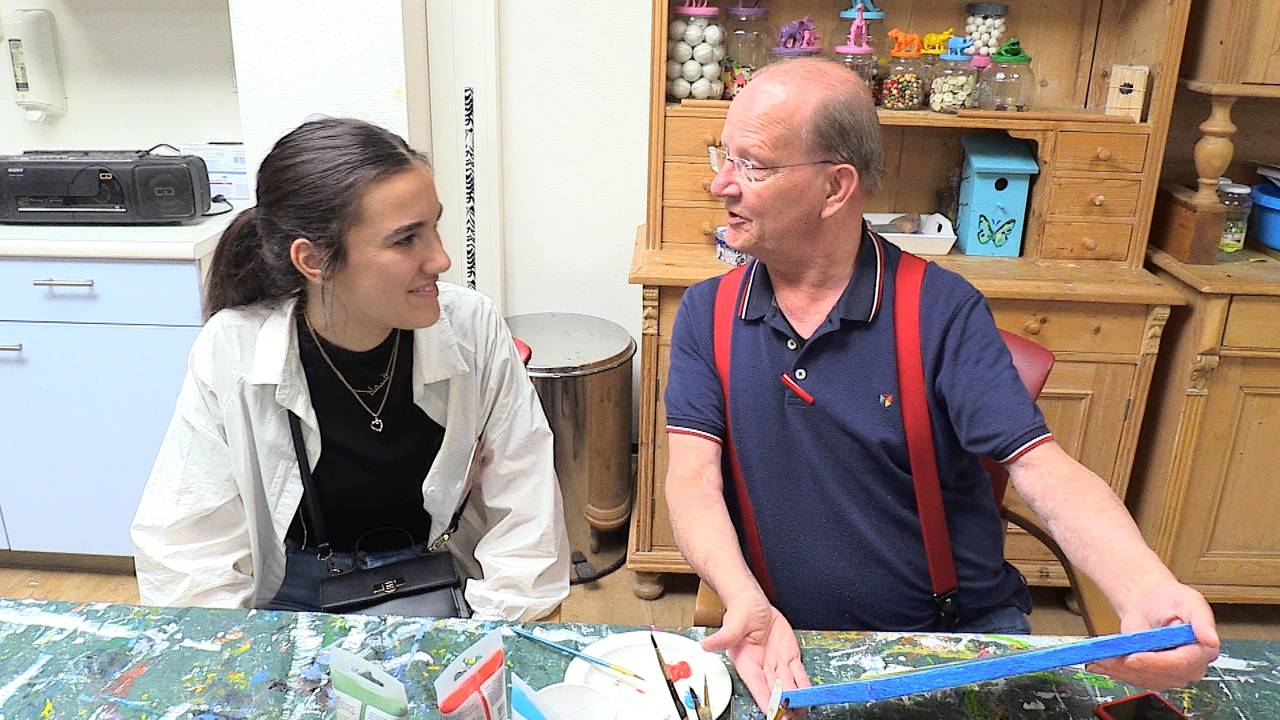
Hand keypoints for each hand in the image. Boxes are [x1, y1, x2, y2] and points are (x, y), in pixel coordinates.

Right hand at [701, 595, 810, 713]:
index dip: (764, 698)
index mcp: (745, 661)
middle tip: (789, 716)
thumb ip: (723, 637)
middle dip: (781, 704)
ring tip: (800, 711)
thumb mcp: (732, 623)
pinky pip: (798, 671)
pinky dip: (804, 684)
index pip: (755, 683)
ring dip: (794, 699)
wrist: (753, 602)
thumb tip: (707, 645)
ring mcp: (776, 661)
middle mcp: (762, 665)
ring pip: (787, 684)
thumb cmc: (740, 611)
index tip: (771, 710)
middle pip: (773, 689)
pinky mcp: (789, 654)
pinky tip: (809, 695)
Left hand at [1086, 580, 1218, 688]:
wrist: (1152, 602)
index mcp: (1203, 650)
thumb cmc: (1172, 600)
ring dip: (1118, 670)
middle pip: (1161, 675)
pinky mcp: (1151, 674)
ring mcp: (1169, 673)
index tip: (1133, 657)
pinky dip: (1114, 671)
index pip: (1181, 663)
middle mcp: (1188, 667)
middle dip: (1132, 667)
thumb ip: (1201, 621)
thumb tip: (1210, 640)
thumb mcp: (1190, 602)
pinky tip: (1098, 663)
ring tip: (1096, 658)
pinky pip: (1133, 678)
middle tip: (1107, 657)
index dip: (1156, 662)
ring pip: (1143, 679)